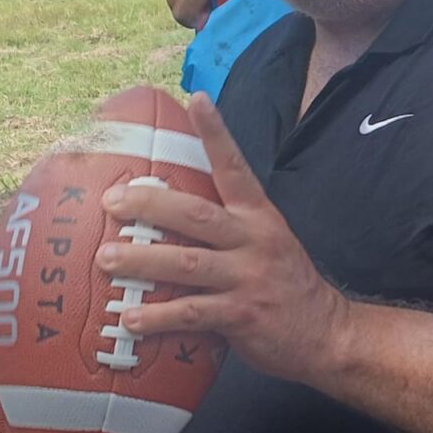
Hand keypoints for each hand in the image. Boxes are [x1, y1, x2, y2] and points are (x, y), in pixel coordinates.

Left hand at [94, 94, 350, 383]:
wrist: (326, 332)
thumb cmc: (286, 285)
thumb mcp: (267, 242)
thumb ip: (227, 229)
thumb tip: (169, 216)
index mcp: (259, 216)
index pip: (235, 167)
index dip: (216, 133)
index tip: (197, 99)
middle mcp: (254, 240)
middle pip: (196, 215)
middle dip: (150, 205)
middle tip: (112, 201)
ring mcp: (249, 278)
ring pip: (187, 263)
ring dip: (142, 260)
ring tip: (105, 259)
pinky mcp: (243, 315)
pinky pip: (193, 312)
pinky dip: (158, 315)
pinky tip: (131, 318)